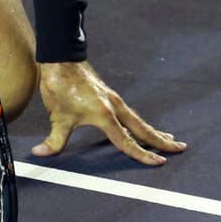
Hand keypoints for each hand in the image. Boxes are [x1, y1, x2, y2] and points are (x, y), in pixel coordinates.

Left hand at [33, 61, 185, 165]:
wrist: (61, 58)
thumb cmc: (60, 86)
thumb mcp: (57, 116)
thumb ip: (54, 139)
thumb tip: (40, 155)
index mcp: (105, 115)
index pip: (127, 141)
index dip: (142, 155)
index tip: (158, 163)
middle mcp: (114, 107)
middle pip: (143, 128)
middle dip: (161, 141)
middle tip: (180, 148)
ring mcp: (113, 100)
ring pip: (138, 120)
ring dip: (153, 131)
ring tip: (169, 139)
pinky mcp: (108, 96)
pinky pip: (129, 114)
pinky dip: (139, 122)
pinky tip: (140, 126)